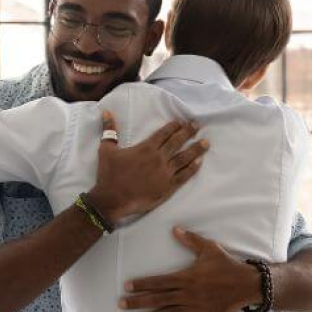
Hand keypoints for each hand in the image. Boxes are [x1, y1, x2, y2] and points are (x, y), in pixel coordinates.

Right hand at [86, 112, 206, 223]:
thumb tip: (106, 112)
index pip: (164, 133)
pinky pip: (184, 176)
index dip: (174, 126)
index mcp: (146, 148)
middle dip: (188, 132)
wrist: (112, 199)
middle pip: (177, 142)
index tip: (182, 122)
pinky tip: (199, 162)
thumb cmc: (109, 174)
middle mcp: (158, 158)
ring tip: (205, 143)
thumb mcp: (106, 150)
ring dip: (196, 149)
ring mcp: (165, 173)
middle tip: (197, 126)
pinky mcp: (168, 187)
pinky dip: (192, 169)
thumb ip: (109, 131)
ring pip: (184, 158)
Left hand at [119, 227, 258, 311]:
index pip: (158, 281)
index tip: (127, 287)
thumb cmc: (227, 265)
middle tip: (120, 306)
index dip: (142, 284)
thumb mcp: (210, 249)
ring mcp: (193, 308)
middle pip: (157, 299)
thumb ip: (191, 240)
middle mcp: (187, 294)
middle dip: (137, 302)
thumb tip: (175, 228)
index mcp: (186, 277)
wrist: (246, 285)